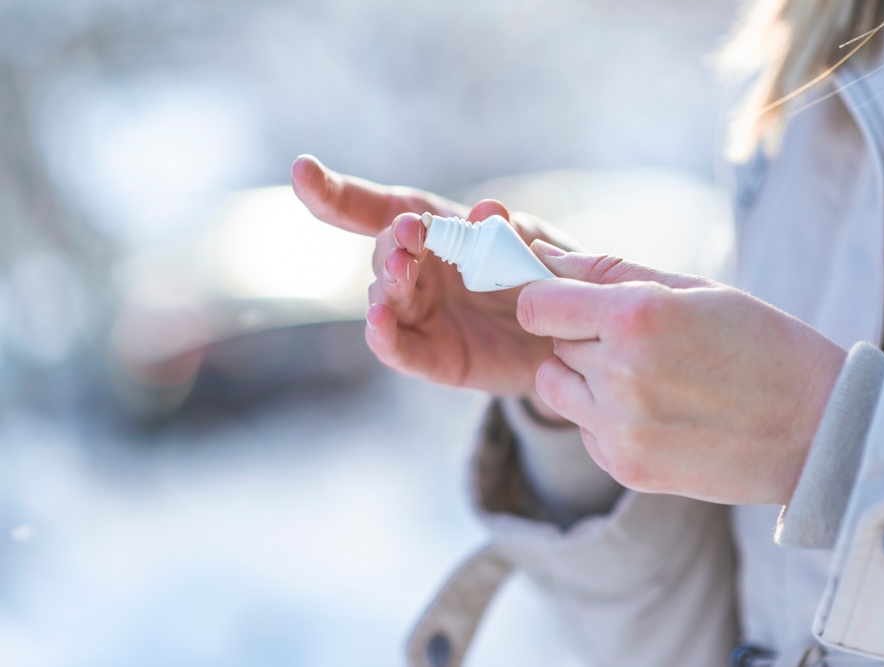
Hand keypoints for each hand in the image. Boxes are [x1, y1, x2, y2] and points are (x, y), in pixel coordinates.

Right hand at [291, 155, 566, 394]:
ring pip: (386, 298)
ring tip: (401, 269)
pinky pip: (399, 349)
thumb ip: (510, 230)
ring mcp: (420, 315)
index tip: (301, 171)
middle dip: (394, 241)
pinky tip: (379, 322)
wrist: (571, 336)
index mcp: (432, 232)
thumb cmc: (546, 277)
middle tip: (411, 232)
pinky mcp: (433, 357)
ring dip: (389, 283)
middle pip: (384, 252)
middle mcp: (416, 272)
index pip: (375, 209)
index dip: (334, 193)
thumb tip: (489, 210)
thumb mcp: (536, 245)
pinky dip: (385, 337)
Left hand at [517, 243, 846, 504]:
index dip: (549, 299)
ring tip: (648, 376)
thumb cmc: (762, 344)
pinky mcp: (625, 467)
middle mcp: (619, 375)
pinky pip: (583, 427)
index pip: (536, 305)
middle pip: (555, 342)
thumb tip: (544, 256)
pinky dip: (606, 417)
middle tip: (645, 341)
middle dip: (585, 335)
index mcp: (636, 318)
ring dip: (586, 377)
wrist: (818, 430)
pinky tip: (660, 413)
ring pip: (558, 387)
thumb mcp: (695, 288)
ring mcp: (620, 428)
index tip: (571, 301)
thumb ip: (611, 271)